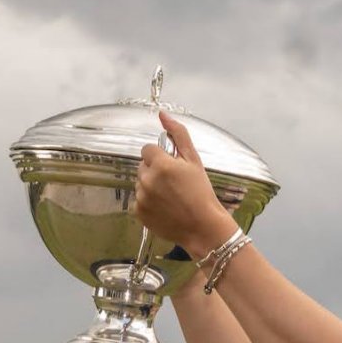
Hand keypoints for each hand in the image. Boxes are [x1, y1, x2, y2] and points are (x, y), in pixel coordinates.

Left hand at [136, 111, 238, 258]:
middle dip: (155, 171)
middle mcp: (146, 180)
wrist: (203, 227)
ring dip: (151, 187)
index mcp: (160, 164)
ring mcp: (140, 197)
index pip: (148, 149)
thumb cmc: (202, 193)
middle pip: (143, 166)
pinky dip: (148, 203)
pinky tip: (164, 208)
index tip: (173, 167)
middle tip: (174, 184)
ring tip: (171, 197)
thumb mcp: (194, 160)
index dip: (161, 157)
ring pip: (140, 183)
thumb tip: (162, 115)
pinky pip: (138, 201)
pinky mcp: (138, 213)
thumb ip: (178, 135)